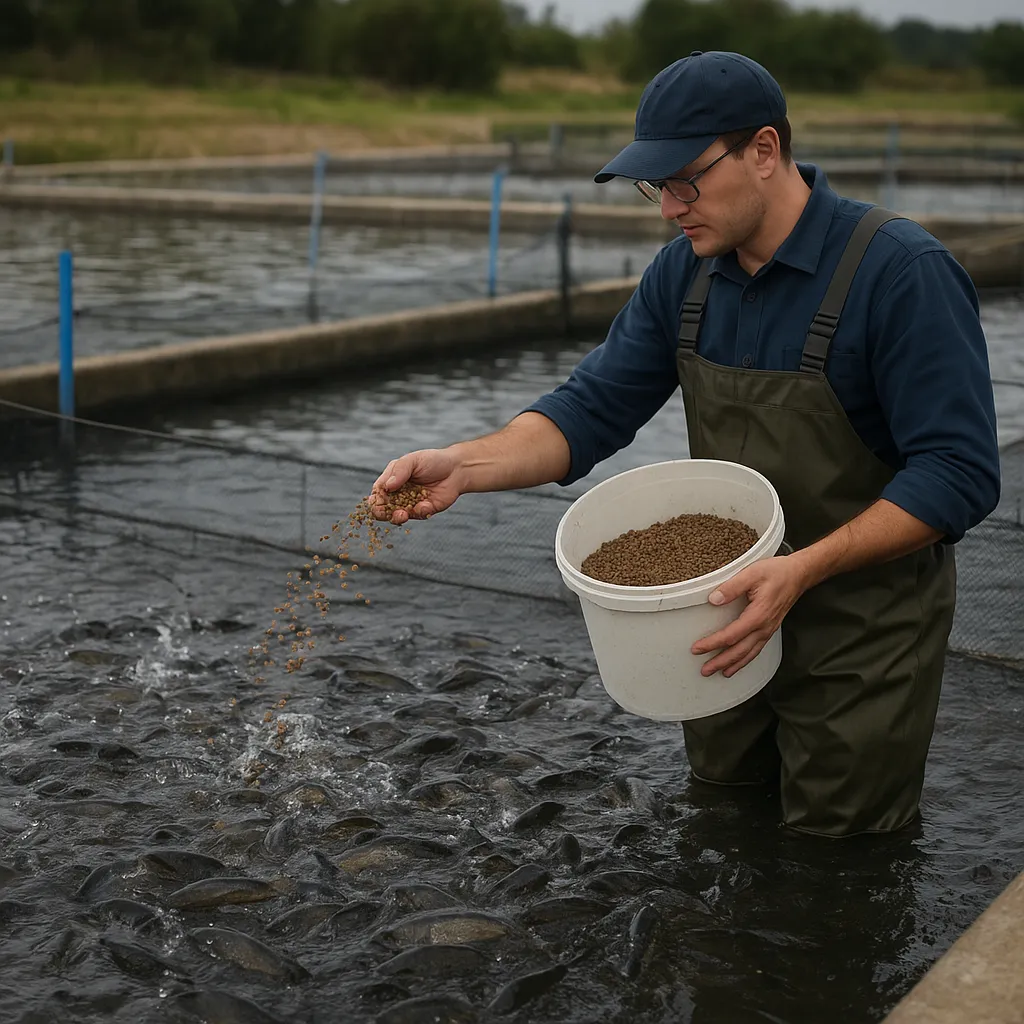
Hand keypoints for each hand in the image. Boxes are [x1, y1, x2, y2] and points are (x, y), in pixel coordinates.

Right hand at [371, 449, 464, 524]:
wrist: (456, 468)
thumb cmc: (431, 460)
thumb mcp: (412, 460)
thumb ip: (399, 472)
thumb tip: (387, 487)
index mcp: (391, 481)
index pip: (377, 494)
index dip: (374, 500)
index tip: (377, 502)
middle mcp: (398, 495)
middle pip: (383, 509)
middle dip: (383, 513)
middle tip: (387, 513)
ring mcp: (411, 504)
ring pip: (398, 516)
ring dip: (398, 517)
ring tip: (403, 514)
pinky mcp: (424, 510)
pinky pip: (418, 515)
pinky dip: (420, 512)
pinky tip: (426, 504)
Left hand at [691, 555, 810, 677]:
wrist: (798, 575)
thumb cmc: (777, 573)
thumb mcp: (751, 573)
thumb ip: (731, 587)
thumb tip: (714, 599)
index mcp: (758, 615)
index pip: (731, 635)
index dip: (713, 643)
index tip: (698, 648)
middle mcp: (764, 627)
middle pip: (739, 651)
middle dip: (721, 662)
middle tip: (705, 670)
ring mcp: (768, 630)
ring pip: (749, 653)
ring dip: (733, 665)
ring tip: (719, 672)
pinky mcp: (769, 629)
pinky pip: (756, 649)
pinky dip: (745, 660)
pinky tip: (738, 663)